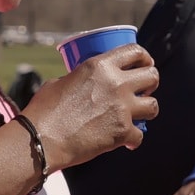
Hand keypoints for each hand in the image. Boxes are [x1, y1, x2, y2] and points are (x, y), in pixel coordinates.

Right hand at [21, 43, 158, 168]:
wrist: (41, 139)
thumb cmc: (44, 111)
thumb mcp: (60, 82)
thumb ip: (79, 78)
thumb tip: (85, 82)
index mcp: (100, 65)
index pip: (135, 52)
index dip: (145, 57)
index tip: (145, 64)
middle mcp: (115, 83)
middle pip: (152, 75)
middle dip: (151, 82)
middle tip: (144, 90)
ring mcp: (122, 107)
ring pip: (153, 105)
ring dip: (147, 110)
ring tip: (139, 115)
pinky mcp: (122, 131)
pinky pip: (140, 135)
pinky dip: (134, 139)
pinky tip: (128, 142)